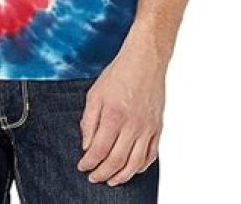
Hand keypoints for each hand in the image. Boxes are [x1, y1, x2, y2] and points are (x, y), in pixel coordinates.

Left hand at [77, 43, 165, 186]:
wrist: (145, 61)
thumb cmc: (119, 74)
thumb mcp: (95, 93)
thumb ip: (89, 121)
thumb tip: (87, 145)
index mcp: (114, 115)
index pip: (99, 149)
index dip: (89, 162)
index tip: (82, 166)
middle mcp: (132, 125)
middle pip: (116, 160)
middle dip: (102, 173)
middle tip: (94, 177)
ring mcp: (147, 128)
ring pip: (135, 163)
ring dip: (122, 176)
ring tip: (111, 180)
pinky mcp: (158, 127)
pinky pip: (151, 155)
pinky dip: (141, 167)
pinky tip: (132, 169)